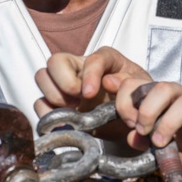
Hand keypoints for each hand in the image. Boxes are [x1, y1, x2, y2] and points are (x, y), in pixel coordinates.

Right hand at [33, 46, 150, 117]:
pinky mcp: (58, 105)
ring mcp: (66, 85)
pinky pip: (40, 103)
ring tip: (73, 111)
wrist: (133, 122)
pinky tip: (64, 122)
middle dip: (64, 82)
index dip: (89, 74)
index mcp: (105, 60)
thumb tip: (109, 82)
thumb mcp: (142, 89)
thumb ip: (130, 82)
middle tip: (77, 100)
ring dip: (54, 96)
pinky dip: (47, 113)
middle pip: (56, 61)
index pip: (92, 59)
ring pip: (43, 77)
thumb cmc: (137, 99)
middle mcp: (81, 68)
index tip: (90, 93)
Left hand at [114, 79, 181, 181]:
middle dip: (147, 109)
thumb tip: (131, 138)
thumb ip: (151, 132)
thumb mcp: (174, 128)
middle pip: (164, 87)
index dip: (127, 101)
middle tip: (141, 131)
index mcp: (170, 95)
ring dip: (168, 124)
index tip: (128, 124)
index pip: (141, 84)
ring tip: (159, 145)